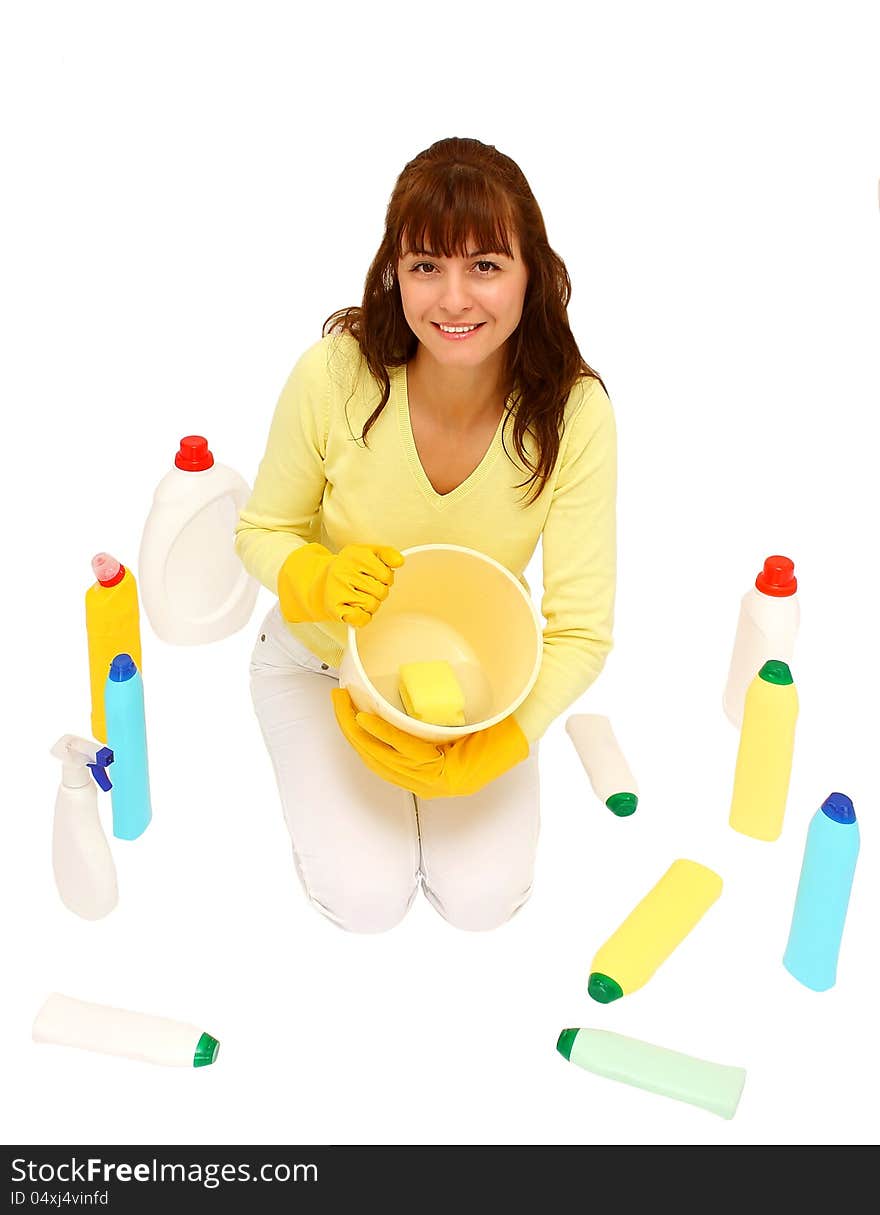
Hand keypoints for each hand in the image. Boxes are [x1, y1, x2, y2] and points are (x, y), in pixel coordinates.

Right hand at [278, 542, 403, 626]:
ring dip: (371, 605)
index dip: (386, 578)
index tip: (376, 577)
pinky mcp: (334, 609)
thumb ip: (386, 554)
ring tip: (360, 597)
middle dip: (379, 592)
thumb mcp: (366, 554)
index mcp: (355, 555)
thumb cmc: (347, 569)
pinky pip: (361, 619)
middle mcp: (344, 572)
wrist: (318, 583)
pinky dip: (363, 617)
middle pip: (381, 591)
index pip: (387, 574)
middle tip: (367, 588)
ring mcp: (337, 591)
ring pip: (373, 605)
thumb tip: (400, 561)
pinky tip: (355, 608)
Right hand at [331, 688, 529, 798]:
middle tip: (337, 702)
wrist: (528, 711)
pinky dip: (387, 737)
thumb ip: (423, 714)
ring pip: (388, 761)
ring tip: (346, 708)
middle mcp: (434, 784)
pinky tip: (369, 720)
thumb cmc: (494, 710)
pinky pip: (411, 755)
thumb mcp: (450, 714)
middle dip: (352, 733)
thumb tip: (394, 691)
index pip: (383, 760)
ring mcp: (444, 785)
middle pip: (379, 762)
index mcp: (431, 773)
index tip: (343, 709)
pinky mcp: (453, 778)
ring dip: (362, 734)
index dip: (357, 737)